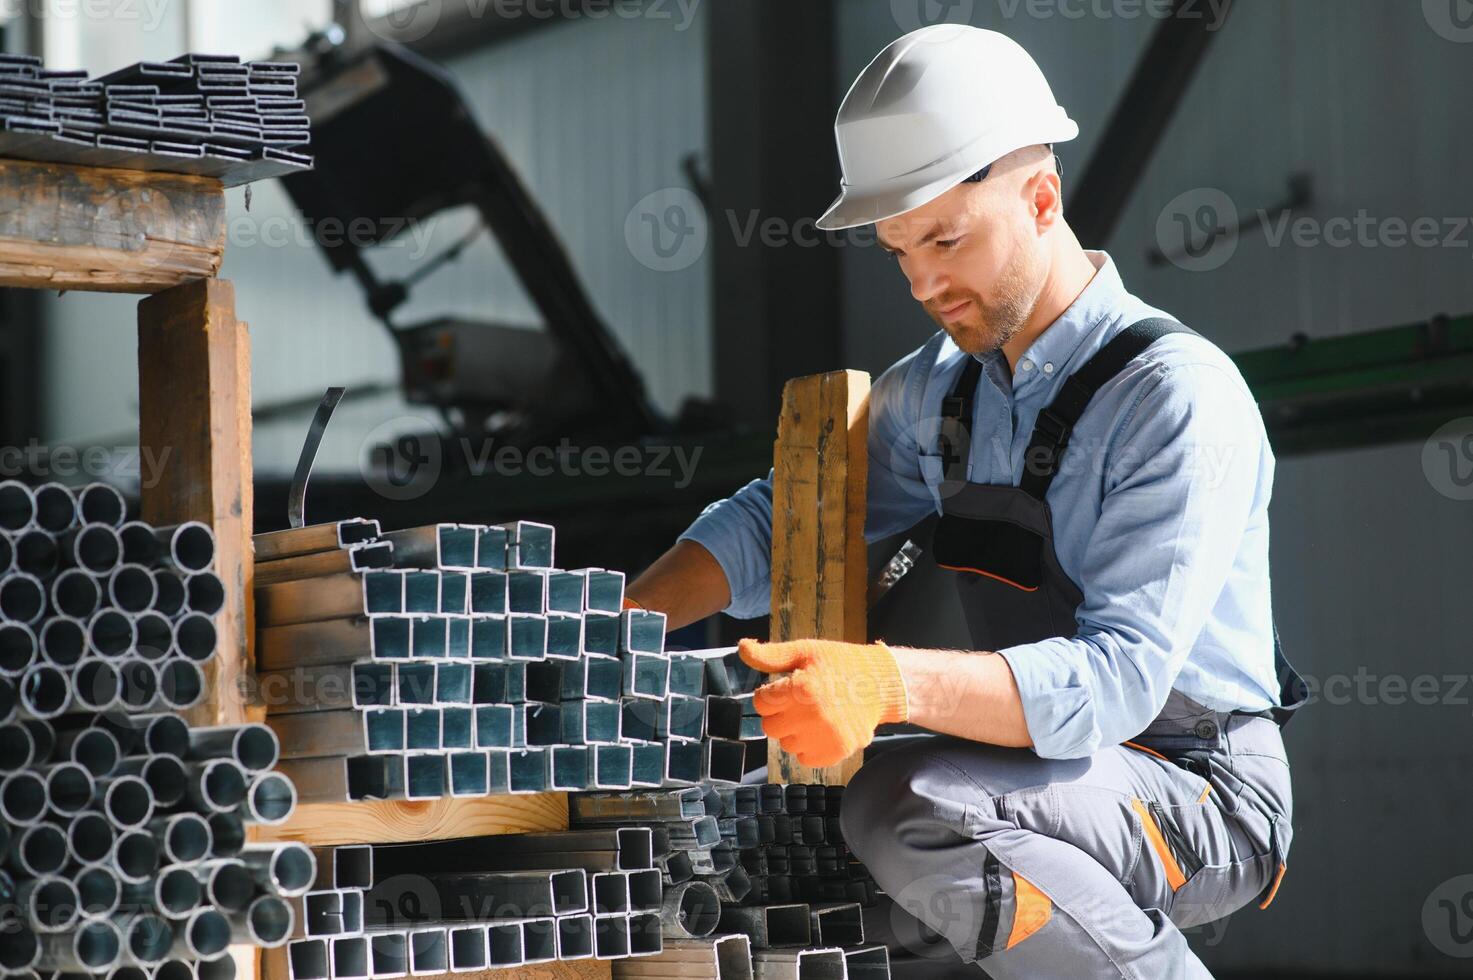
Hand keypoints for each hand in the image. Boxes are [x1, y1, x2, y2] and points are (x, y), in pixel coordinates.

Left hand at [739, 638, 908, 767]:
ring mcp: (824, 737)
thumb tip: (742, 647)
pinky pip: (804, 758)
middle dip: (779, 714)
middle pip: (770, 727)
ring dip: (794, 731)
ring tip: (813, 714)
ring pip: (786, 743)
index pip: (761, 702)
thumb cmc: (840, 664)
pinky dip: (809, 746)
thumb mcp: (805, 651)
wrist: (880, 685)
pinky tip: (822, 729)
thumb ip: (771, 655)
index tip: (786, 688)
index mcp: (801, 688)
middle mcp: (811, 715)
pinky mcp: (835, 752)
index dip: (770, 694)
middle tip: (799, 702)